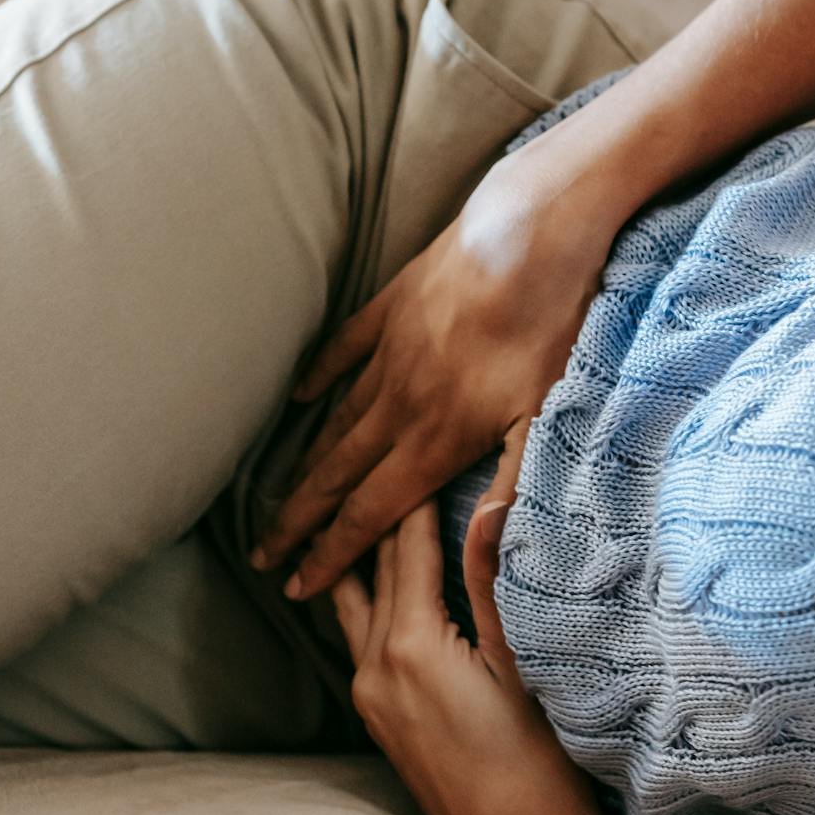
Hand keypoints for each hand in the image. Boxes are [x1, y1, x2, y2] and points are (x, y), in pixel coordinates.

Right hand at [249, 132, 619, 600]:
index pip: (369, 513)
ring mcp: (390, 353)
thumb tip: (481, 548)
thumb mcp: (546, 419)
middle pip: (337, 476)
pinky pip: (343, 351)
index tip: (298, 585)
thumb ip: (508, 488)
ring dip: (306, 465)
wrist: (531, 229)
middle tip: (263, 556)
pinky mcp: (392, 308)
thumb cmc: (551, 326)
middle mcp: (399, 404)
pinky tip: (300, 399)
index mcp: (435, 440)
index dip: (331, 554)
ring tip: (281, 498)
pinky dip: (319, 379)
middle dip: (298, 522)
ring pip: (336, 422)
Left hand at [327, 489, 642, 814]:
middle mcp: (374, 666)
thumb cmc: (538, 761)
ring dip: (364, 557)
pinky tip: (382, 583)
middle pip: (373, 568)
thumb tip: (489, 501)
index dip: (416, 492)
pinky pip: (361, 636)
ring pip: (354, 603)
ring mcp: (368, 695)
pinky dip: (370, 597)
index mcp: (410, 645)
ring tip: (367, 509)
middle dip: (384, 515)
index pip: (406, 546)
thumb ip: (493, 580)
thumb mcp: (521, 663)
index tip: (424, 443)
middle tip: (394, 458)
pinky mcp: (375, 716)